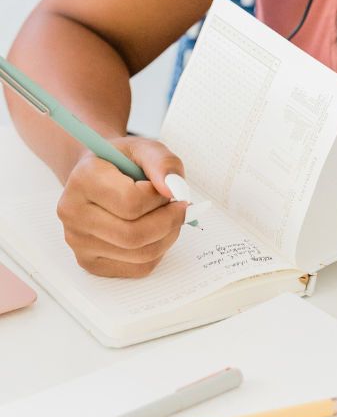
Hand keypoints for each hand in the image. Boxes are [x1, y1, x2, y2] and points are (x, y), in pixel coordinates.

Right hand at [56, 136, 189, 277]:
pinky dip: (158, 251)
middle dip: (169, 222)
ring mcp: (77, 242)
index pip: (131, 202)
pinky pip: (137, 268)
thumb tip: (174, 190)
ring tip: (169, 216)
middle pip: (133, 235)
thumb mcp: (144, 148)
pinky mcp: (89, 262)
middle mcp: (73, 213)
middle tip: (182, 207)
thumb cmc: (121, 162)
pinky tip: (155, 231)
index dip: (161, 198)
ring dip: (167, 236)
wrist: (95, 176)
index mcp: (83, 179)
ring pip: (139, 255)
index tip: (171, 190)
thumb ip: (163, 162)